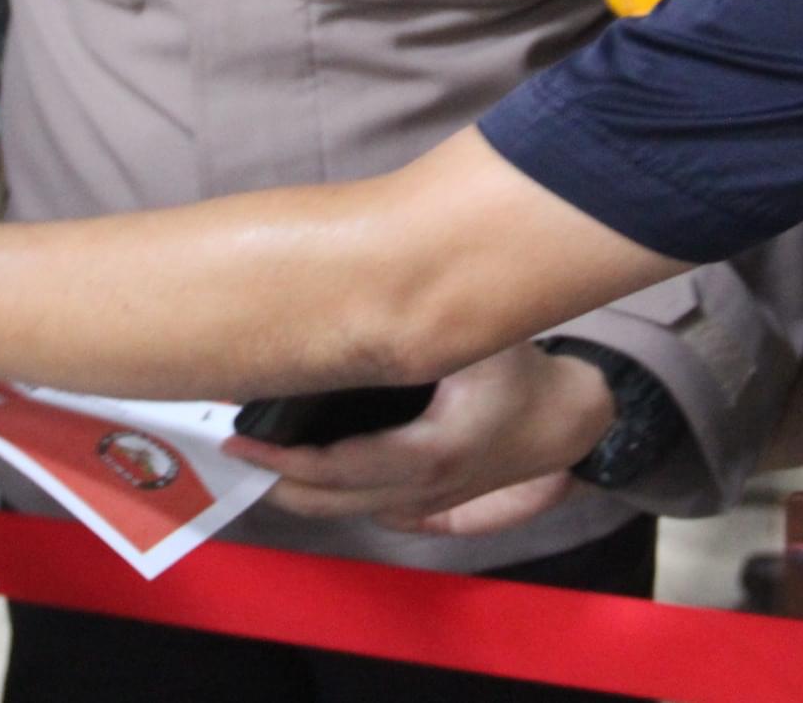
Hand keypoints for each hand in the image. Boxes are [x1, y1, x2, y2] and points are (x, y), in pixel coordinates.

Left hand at [220, 342, 614, 534]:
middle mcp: (424, 488)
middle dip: (277, 478)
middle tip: (232, 449)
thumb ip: (430, 323)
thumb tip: (360, 291)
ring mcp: (428, 502)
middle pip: (332, 502)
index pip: (341, 467)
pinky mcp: (432, 502)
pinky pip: (367, 507)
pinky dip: (328, 495)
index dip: (286, 458)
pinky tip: (296, 468)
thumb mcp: (482, 339)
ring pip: (347, 512)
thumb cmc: (521, 372)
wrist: (570, 420)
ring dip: (298, 491)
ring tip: (253, 459)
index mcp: (431, 451)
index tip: (241, 437)